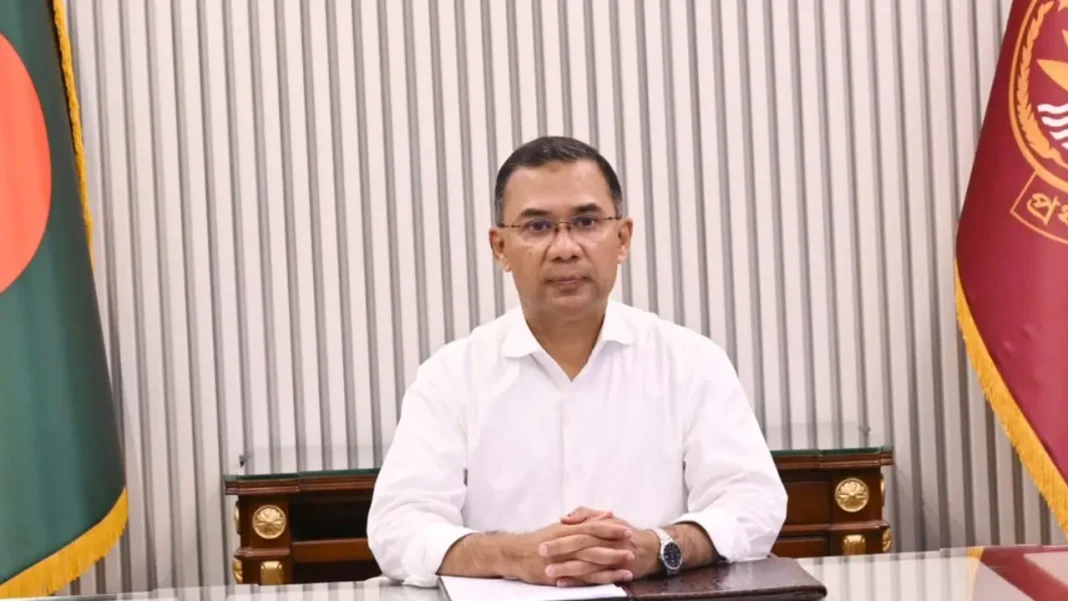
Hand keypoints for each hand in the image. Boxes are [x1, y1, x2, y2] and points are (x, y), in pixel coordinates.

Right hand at [507, 519, 638, 585]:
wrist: (515, 554)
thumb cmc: (539, 540)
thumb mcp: (561, 527)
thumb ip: (584, 520)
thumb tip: (607, 515)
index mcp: (567, 529)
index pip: (592, 527)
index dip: (610, 529)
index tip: (627, 530)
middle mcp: (566, 544)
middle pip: (594, 544)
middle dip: (614, 547)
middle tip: (633, 547)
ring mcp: (563, 560)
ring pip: (590, 562)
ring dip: (610, 564)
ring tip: (628, 566)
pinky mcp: (561, 575)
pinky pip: (582, 578)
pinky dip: (598, 578)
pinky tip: (612, 579)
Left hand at [550, 507, 661, 584]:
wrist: (650, 549)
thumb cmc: (623, 532)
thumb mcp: (607, 518)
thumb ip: (585, 515)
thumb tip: (565, 518)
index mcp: (603, 527)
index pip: (580, 530)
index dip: (561, 535)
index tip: (543, 539)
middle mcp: (607, 542)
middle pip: (582, 545)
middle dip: (560, 549)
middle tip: (541, 552)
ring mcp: (611, 560)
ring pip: (587, 564)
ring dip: (567, 568)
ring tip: (549, 571)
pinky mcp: (614, 573)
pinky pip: (595, 578)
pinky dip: (579, 581)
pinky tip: (564, 582)